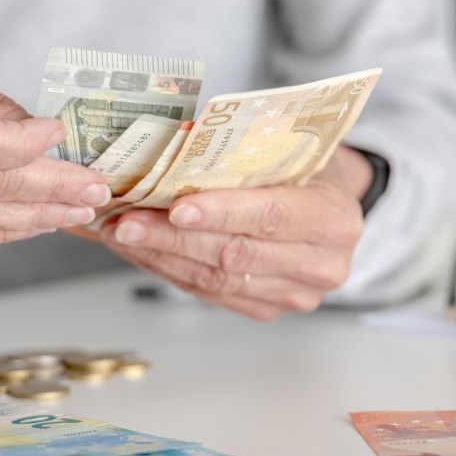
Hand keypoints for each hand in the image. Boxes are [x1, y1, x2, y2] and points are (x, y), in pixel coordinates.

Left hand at [99, 146, 374, 319]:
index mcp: (334, 219)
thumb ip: (245, 154)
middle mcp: (321, 265)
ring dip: (160, 256)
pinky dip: (169, 270)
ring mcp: (295, 294)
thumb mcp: (290, 147)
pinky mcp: (267, 309)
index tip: (176, 207)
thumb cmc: (306, 167)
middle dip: (172, 237)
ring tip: (121, 233)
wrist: (330, 203)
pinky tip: (142, 251)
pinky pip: (209, 294)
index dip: (222, 213)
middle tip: (126, 221)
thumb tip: (171, 148)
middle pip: (235, 254)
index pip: (272, 216)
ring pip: (215, 280)